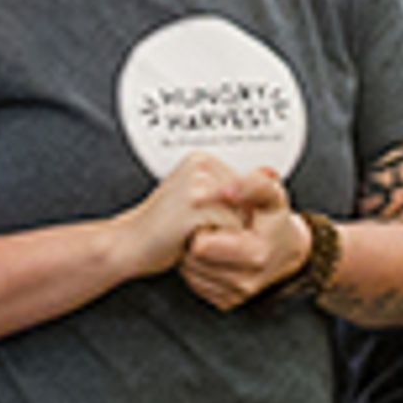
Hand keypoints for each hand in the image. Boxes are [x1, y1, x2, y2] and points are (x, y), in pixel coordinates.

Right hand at [119, 153, 278, 278]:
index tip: (205, 220)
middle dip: (232, 223)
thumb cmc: (164, 228)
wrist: (130, 244)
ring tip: (191, 232)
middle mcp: (201, 165)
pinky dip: (219, 243)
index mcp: (202, 159)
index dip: (235, 213)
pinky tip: (190, 239)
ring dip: (226, 235)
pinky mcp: (197, 204)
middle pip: (247, 201)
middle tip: (195, 228)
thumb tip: (272, 173)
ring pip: (243, 216)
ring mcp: (198, 182)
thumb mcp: (204, 204)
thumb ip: (236, 190)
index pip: (247, 187)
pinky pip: (232, 229)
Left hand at [179, 184, 313, 310]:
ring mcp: (236, 296)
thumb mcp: (271, 193)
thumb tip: (226, 190)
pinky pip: (196, 285)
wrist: (288, 249)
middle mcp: (246, 281)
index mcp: (256, 254)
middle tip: (207, 227)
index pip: (201, 246)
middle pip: (193, 261)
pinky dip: (198, 270)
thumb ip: (252, 184)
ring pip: (190, 273)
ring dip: (193, 256)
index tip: (209, 217)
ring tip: (211, 239)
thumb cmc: (276, 219)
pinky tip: (213, 255)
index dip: (200, 226)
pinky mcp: (227, 303)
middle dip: (194, 241)